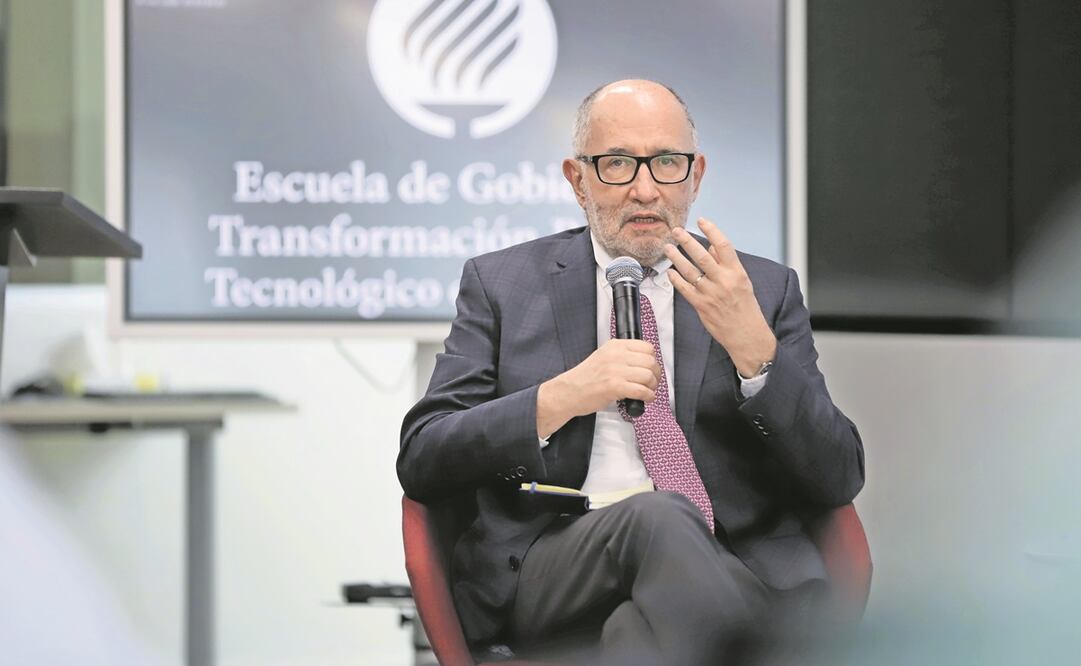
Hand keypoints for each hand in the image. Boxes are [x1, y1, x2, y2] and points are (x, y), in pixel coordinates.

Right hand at [536, 339, 660, 438]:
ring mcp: (615, 371)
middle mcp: (616, 355)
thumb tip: (645, 363)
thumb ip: (622, 356)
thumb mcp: (603, 357)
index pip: (647, 347)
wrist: (569, 392)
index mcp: (615, 346)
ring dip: (652, 386)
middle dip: (656, 374)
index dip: (653, 360)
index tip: (651, 369)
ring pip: (648, 376)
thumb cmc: (586, 378)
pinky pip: (642, 390)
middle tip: (652, 383)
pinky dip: (648, 396)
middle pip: (650, 362)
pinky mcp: (614, 387)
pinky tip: (645, 399)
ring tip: (648, 391)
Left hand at [664, 218, 776, 376]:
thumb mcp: (742, 281)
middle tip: (676, 230)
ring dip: (676, 258)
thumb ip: (726, 264)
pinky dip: (675, 279)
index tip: (701, 220)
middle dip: (687, 241)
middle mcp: (724, 281)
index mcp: (737, 272)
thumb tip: (713, 246)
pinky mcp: (701, 306)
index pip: (723, 245)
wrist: (746, 334)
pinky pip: (684, 289)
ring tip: (667, 247)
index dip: (712, 230)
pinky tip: (669, 271)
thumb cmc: (745, 306)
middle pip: (702, 256)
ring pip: (689, 271)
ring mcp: (711, 294)